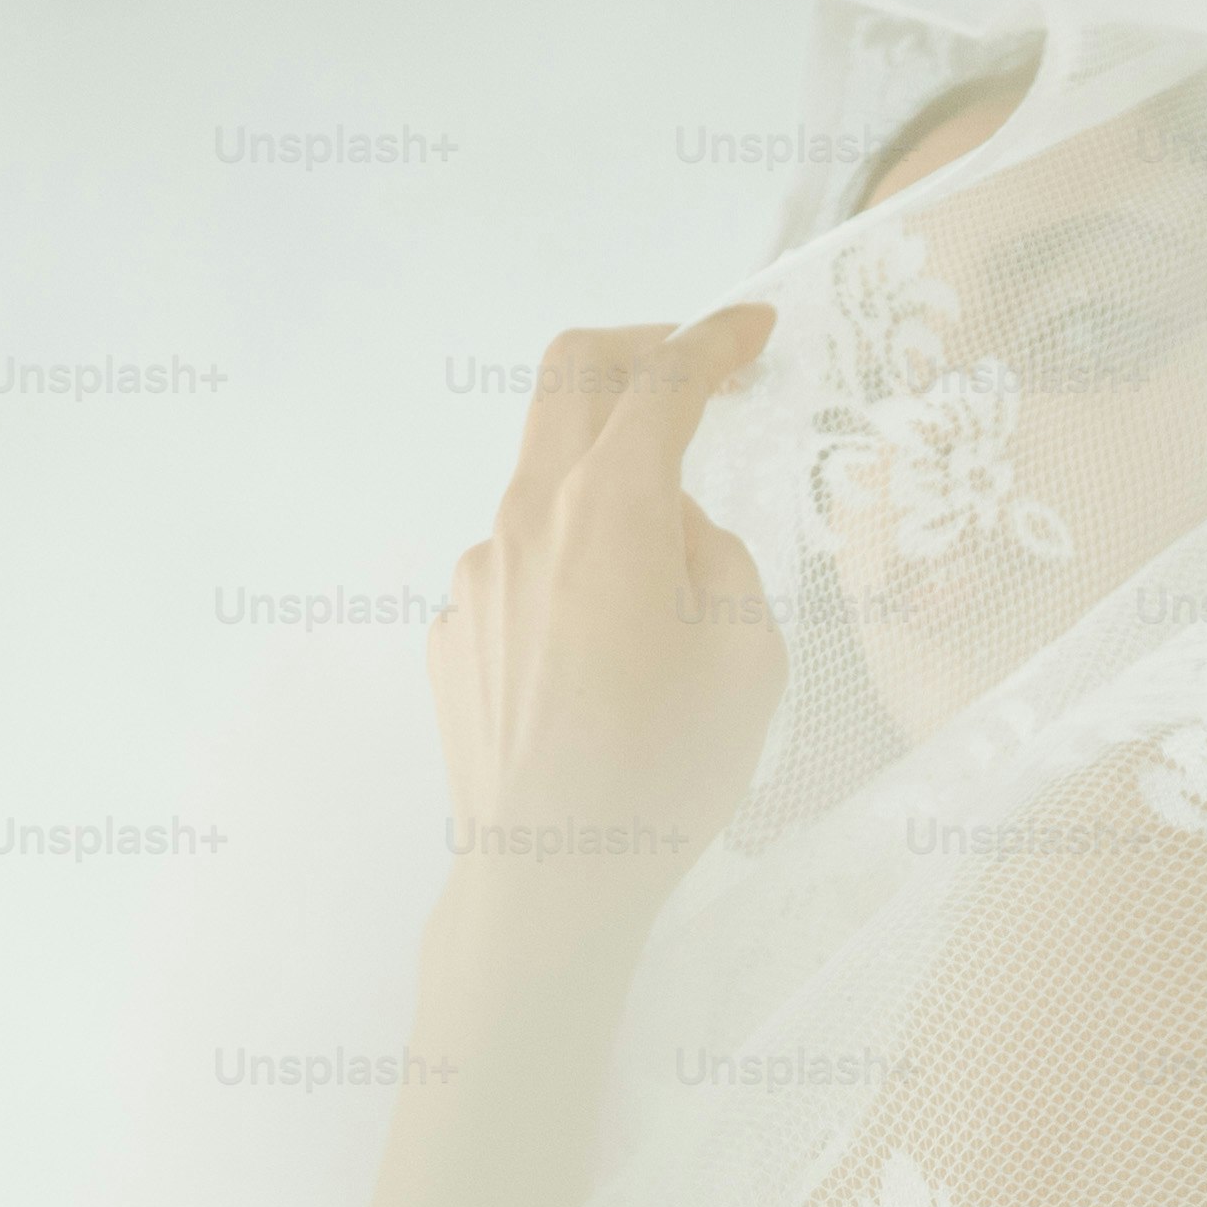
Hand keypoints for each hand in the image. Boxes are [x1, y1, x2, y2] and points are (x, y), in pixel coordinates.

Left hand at [431, 302, 786, 915]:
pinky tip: (604, 655)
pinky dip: (568, 573)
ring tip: (663, 577)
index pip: (663, 381)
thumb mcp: (749, 656)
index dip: (714, 340)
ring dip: (604, 484)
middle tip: (688, 368)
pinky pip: (519, 569)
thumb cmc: (665, 773)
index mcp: (613, 509)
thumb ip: (719, 559)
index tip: (753, 329)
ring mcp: (478, 576)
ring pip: (543, 484)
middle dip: (635, 349)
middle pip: (568, 378)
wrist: (552, 877)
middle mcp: (529, 520)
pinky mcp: (454, 634)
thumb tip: (675, 531)